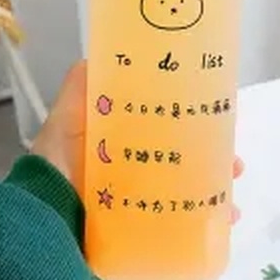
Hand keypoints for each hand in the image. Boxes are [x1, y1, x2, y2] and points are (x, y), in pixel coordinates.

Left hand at [32, 60, 243, 222]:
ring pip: (189, 186)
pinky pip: (183, 220)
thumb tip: (99, 53)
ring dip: (216, 185)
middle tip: (233, 157)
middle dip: (211, 152)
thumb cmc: (59, 163)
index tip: (217, 108)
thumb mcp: (67, 116)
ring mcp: (141, 196)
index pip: (165, 119)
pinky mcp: (144, 225)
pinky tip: (227, 217)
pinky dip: (208, 219)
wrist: (46, 220)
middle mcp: (134, 164)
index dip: (192, 113)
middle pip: (183, 153)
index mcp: (122, 138)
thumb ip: (81, 85)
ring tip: (233, 187)